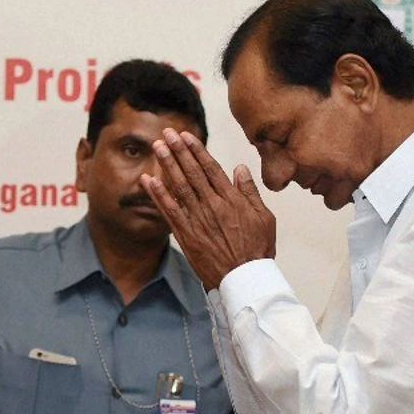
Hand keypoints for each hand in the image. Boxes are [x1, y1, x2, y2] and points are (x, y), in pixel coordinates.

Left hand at [138, 128, 275, 289]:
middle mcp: (212, 206)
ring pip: (179, 187)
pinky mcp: (186, 234)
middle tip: (166, 133)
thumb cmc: (257, 250)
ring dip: (166, 165)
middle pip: (192, 172)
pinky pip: (169, 210)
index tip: (186, 136)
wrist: (243, 280)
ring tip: (157, 147)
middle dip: (178, 151)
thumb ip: (250, 192)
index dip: (197, 150)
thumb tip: (240, 168)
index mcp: (232, 200)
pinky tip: (148, 180)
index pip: (211, 168)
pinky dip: (157, 194)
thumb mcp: (265, 218)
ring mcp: (197, 220)